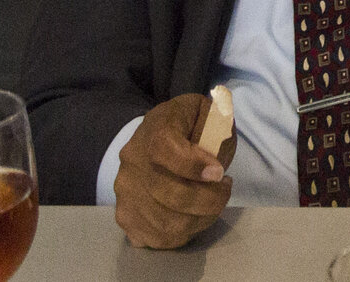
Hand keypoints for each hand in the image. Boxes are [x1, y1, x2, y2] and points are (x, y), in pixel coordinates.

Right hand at [112, 92, 234, 249]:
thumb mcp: (209, 113)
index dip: (194, 165)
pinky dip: (183, 233)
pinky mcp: (125, 214)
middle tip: (224, 188)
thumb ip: (216, 129)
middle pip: (170, 194)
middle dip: (210, 199)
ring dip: (201, 218)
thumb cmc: (191, 126)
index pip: (165, 149)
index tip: (219, 172)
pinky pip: (156, 237)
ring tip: (213, 202)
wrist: (157, 136)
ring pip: (166, 222)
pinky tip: (195, 216)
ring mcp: (125, 190)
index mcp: (155, 127)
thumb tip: (214, 161)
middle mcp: (133, 160)